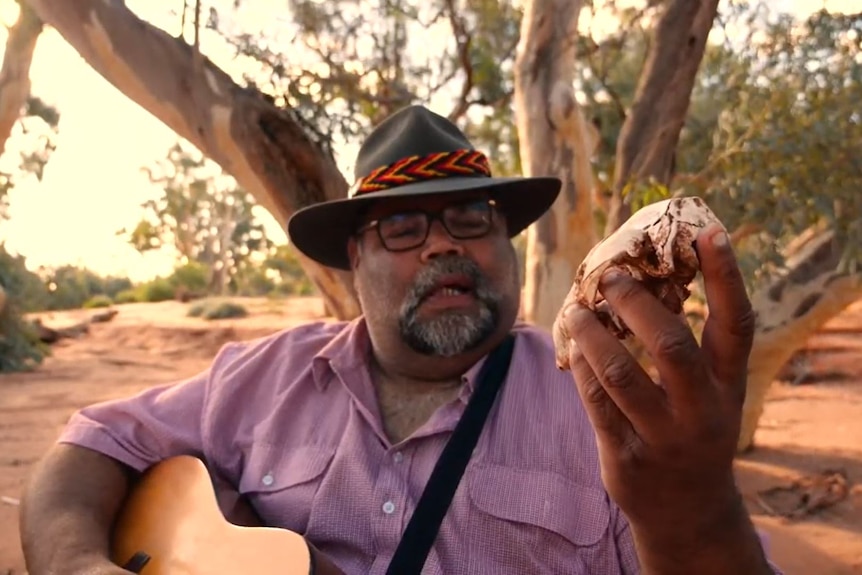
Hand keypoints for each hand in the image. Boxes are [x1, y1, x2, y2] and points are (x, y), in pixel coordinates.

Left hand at [560, 224, 753, 549]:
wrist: (688, 512)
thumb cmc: (695, 430)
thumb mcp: (709, 393)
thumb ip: (690, 347)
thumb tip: (647, 281)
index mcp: (729, 388)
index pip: (736, 325)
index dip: (725, 278)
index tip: (708, 233)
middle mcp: (702, 412)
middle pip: (671, 345)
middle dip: (635, 303)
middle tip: (610, 277)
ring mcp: (663, 438)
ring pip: (620, 374)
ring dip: (592, 334)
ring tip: (576, 310)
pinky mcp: (625, 458)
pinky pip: (594, 402)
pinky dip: (581, 367)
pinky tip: (574, 347)